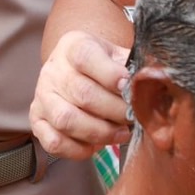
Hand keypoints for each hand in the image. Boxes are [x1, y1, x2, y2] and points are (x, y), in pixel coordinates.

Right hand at [29, 31, 131, 159]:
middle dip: (114, 110)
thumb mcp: (118, 56)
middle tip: (133, 117)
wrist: (77, 72)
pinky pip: (53, 142)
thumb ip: (135, 66)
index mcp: (73, 46)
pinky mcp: (37, 120)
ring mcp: (42, 95)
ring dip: (99, 132)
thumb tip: (157, 80)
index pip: (85, 56)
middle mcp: (53, 69)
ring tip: (120, 134)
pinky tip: (95, 145)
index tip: (130, 86)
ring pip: (66, 119)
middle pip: (82, 93)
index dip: (109, 73)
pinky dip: (77, 149)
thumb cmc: (104, 66)